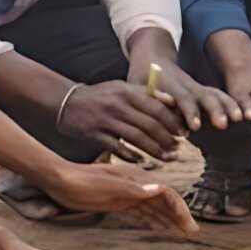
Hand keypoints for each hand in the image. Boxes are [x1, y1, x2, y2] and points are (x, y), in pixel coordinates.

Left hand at [47, 161, 197, 235]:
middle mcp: (136, 185)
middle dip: (179, 217)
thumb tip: (161, 189)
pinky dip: (154, 220)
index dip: (181, 210)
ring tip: (181, 234)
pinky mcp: (119, 201)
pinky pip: (142, 211)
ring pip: (155, 207)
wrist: (57, 179)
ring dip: (169, 219)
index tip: (190, 228)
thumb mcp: (105, 186)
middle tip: (192, 234)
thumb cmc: (79, 182)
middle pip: (165, 201)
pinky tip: (159, 229)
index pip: (167, 194)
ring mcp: (128, 193)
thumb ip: (133, 189)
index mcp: (136, 179)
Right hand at [59, 80, 184, 160]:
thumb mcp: (122, 88)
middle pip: (149, 124)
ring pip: (136, 137)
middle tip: (177, 148)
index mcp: (127, 91)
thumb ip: (145, 94)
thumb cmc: (101, 96)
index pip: (156, 107)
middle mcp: (118, 104)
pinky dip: (131, 155)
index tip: (183, 133)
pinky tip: (141, 161)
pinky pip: (117, 147)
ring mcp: (106, 120)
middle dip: (166, 138)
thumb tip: (171, 102)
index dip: (172, 122)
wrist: (67, 101)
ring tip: (166, 157)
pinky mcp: (95, 133)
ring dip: (154, 149)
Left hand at [130, 55, 239, 132]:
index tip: (195, 127)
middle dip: (216, 109)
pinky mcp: (202, 91)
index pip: (182, 98)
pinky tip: (243, 114)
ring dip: (229, 106)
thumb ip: (145, 101)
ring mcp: (197, 87)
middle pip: (206, 95)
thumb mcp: (136, 88)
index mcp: (170, 86)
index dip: (189, 112)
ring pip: (216, 94)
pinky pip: (220, 95)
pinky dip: (231, 104)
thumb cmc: (141, 77)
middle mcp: (187, 86)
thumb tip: (147, 118)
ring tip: (241, 118)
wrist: (153, 55)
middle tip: (224, 124)